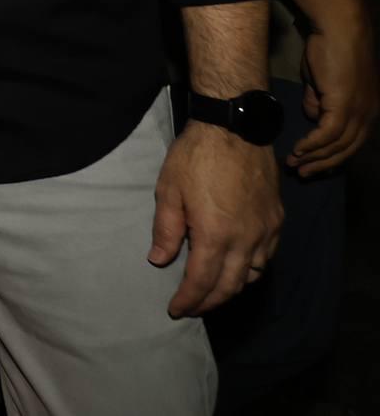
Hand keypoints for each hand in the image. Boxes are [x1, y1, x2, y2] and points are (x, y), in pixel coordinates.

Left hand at [148, 122, 282, 316]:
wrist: (235, 128)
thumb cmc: (196, 157)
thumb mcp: (169, 190)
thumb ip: (166, 230)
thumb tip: (159, 260)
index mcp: (215, 235)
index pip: (202, 281)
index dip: (188, 300)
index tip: (175, 310)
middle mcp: (246, 239)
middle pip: (230, 286)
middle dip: (210, 302)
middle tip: (192, 308)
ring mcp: (266, 230)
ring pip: (253, 274)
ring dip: (232, 289)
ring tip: (213, 292)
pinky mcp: (277, 220)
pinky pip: (267, 256)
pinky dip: (252, 270)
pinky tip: (238, 268)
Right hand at [289, 0, 377, 176]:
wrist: (339, 29)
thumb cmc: (330, 48)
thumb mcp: (322, 80)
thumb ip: (318, 100)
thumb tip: (312, 116)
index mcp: (367, 108)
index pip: (352, 141)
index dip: (332, 155)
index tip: (312, 163)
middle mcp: (369, 114)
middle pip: (347, 149)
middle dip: (323, 163)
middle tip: (302, 173)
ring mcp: (359, 111)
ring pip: (337, 145)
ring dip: (314, 157)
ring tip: (295, 164)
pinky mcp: (345, 107)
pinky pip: (327, 134)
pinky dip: (312, 145)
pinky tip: (298, 150)